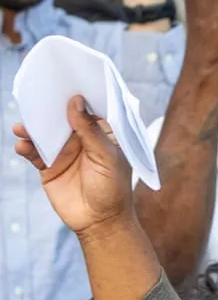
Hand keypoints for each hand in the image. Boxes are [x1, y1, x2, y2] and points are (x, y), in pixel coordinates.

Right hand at [14, 96, 133, 236]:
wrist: (99, 222)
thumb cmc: (113, 189)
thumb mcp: (106, 157)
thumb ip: (90, 131)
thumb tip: (76, 102)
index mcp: (104, 134)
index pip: (90, 108)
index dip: (79, 94)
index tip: (66, 77)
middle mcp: (83, 139)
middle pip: (63, 116)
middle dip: (50, 106)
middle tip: (36, 94)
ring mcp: (65, 151)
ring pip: (44, 132)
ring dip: (32, 127)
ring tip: (22, 126)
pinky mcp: (49, 166)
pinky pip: (33, 151)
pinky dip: (26, 146)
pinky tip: (22, 145)